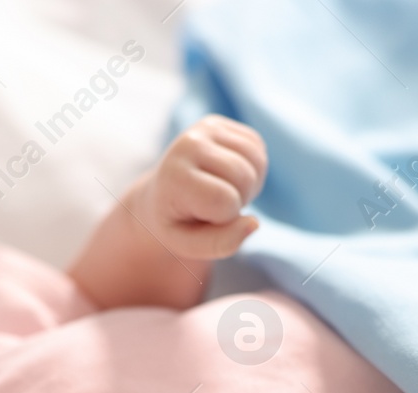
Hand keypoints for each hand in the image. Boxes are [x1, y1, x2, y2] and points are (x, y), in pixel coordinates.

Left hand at [138, 115, 266, 260]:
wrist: (159, 196)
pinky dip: (253, 168)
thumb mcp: (190, 245)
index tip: (206, 217)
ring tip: (224, 190)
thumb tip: (254, 223)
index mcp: (174, 177)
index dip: (226, 218)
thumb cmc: (177, 224)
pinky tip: (230, 176)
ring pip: (257, 160)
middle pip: (244, 177)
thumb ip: (221, 243)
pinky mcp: (217, 123)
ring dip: (250, 184)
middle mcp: (187, 144)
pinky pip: (258, 147)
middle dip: (240, 199)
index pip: (225, 200)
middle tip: (216, 206)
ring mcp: (203, 128)